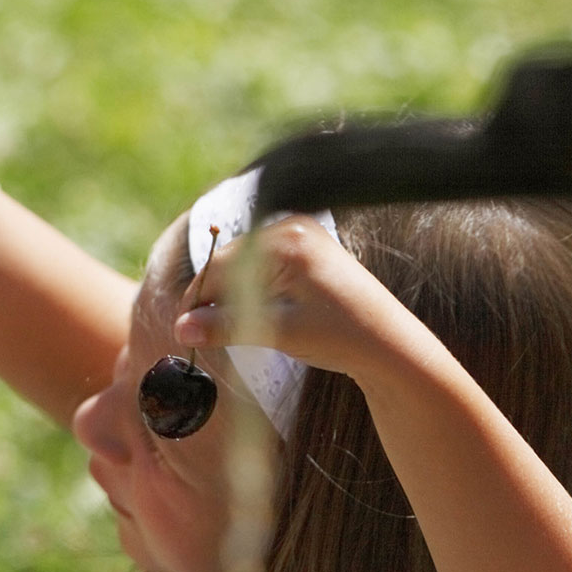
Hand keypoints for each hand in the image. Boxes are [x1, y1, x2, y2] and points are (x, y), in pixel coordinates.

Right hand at [172, 215, 451, 386]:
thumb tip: (180, 329)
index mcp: (285, 241)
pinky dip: (250, 288)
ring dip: (231, 294)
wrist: (391, 345)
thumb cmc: (340, 337)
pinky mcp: (307, 246)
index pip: (220, 267)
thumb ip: (225, 326)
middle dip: (212, 297)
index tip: (181, 330)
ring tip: (225, 327)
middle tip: (197, 333)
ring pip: (243, 264)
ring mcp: (301, 233)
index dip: (196, 301)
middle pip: (229, 261)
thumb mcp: (277, 332)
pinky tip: (252, 313)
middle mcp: (291, 227)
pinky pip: (262, 264)